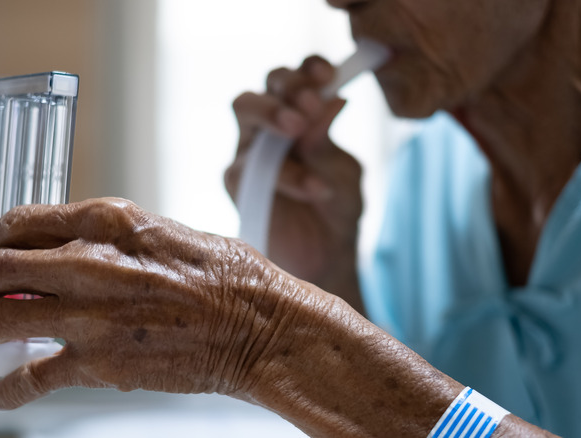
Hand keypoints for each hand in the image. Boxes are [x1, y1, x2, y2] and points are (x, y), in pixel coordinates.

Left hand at [0, 198, 308, 410]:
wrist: (259, 324)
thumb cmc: (225, 275)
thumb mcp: (161, 232)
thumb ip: (110, 239)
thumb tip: (70, 249)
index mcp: (107, 220)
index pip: (20, 221)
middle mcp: (88, 261)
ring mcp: (89, 314)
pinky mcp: (98, 362)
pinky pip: (30, 378)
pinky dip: (0, 392)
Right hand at [224, 56, 362, 305]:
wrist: (326, 258)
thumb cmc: (336, 209)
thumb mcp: (342, 170)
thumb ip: (329, 140)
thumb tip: (332, 98)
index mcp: (297, 117)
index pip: (295, 78)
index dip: (308, 69)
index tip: (330, 75)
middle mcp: (267, 129)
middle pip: (265, 81)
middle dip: (285, 86)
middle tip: (309, 103)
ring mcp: (249, 153)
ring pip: (244, 109)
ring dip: (272, 112)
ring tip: (299, 129)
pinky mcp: (238, 184)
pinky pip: (248, 165)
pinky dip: (286, 173)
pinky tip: (315, 188)